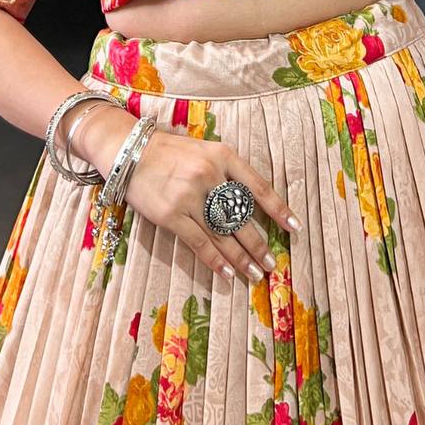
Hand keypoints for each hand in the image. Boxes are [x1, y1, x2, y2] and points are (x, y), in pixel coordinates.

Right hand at [79, 104, 300, 283]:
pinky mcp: (171, 214)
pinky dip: (215, 261)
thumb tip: (249, 205)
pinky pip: (199, 243)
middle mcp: (210, 174)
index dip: (278, 210)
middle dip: (259, 244)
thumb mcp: (204, 150)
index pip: (258, 187)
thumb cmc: (170, 152)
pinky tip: (226, 274)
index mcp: (223, 155)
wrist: (129, 150)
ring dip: (240, 258)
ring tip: (254, 274)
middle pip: (241, 217)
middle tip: (271, 264)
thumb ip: (226, 172)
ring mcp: (190, 196)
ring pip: (222, 235)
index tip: (294, 228)